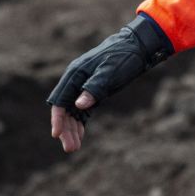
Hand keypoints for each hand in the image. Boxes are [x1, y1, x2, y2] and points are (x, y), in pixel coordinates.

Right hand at [46, 15, 172, 152]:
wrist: (137, 47)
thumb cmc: (124, 57)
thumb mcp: (111, 72)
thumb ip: (94, 88)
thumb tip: (78, 105)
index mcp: (75, 73)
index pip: (60, 100)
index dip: (58, 119)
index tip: (57, 135)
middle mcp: (75, 80)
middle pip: (65, 109)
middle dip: (66, 129)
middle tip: (71, 149)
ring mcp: (83, 86)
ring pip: (72, 112)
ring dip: (72, 129)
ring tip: (74, 148)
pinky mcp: (92, 91)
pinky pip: (81, 111)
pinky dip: (80, 124)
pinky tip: (80, 136)